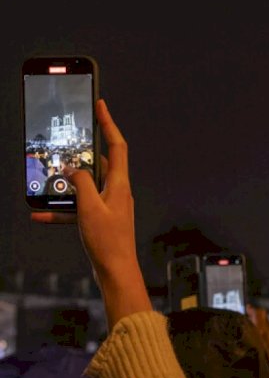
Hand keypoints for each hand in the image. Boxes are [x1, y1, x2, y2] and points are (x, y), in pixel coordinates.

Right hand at [32, 99, 149, 329]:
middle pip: (101, 163)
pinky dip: (62, 209)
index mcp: (120, 184)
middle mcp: (117, 191)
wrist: (116, 271)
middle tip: (67, 141)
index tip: (101, 105)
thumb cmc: (108, 242)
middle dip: (82, 153)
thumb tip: (75, 169)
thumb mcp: (90, 208)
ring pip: (86, 187)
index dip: (109, 124)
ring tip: (48, 179)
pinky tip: (40, 214)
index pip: (118, 146)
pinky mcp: (100, 220)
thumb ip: (82, 184)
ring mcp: (109, 205)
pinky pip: (79, 209)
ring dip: (67, 184)